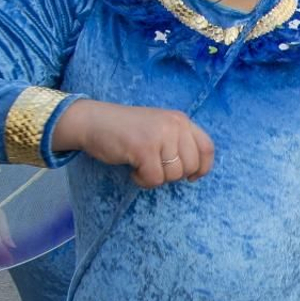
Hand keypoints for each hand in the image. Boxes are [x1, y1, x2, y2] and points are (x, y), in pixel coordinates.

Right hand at [53, 99, 213, 187]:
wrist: (92, 121)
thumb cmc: (126, 129)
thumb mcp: (159, 127)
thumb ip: (178, 141)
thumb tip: (196, 171)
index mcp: (180, 119)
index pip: (207, 147)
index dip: (202, 167)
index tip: (191, 177)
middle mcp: (174, 125)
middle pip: (191, 166)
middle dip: (173, 175)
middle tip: (153, 167)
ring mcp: (160, 135)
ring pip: (173, 175)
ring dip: (155, 178)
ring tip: (140, 166)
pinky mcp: (144, 148)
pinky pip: (155, 179)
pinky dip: (142, 180)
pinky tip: (132, 170)